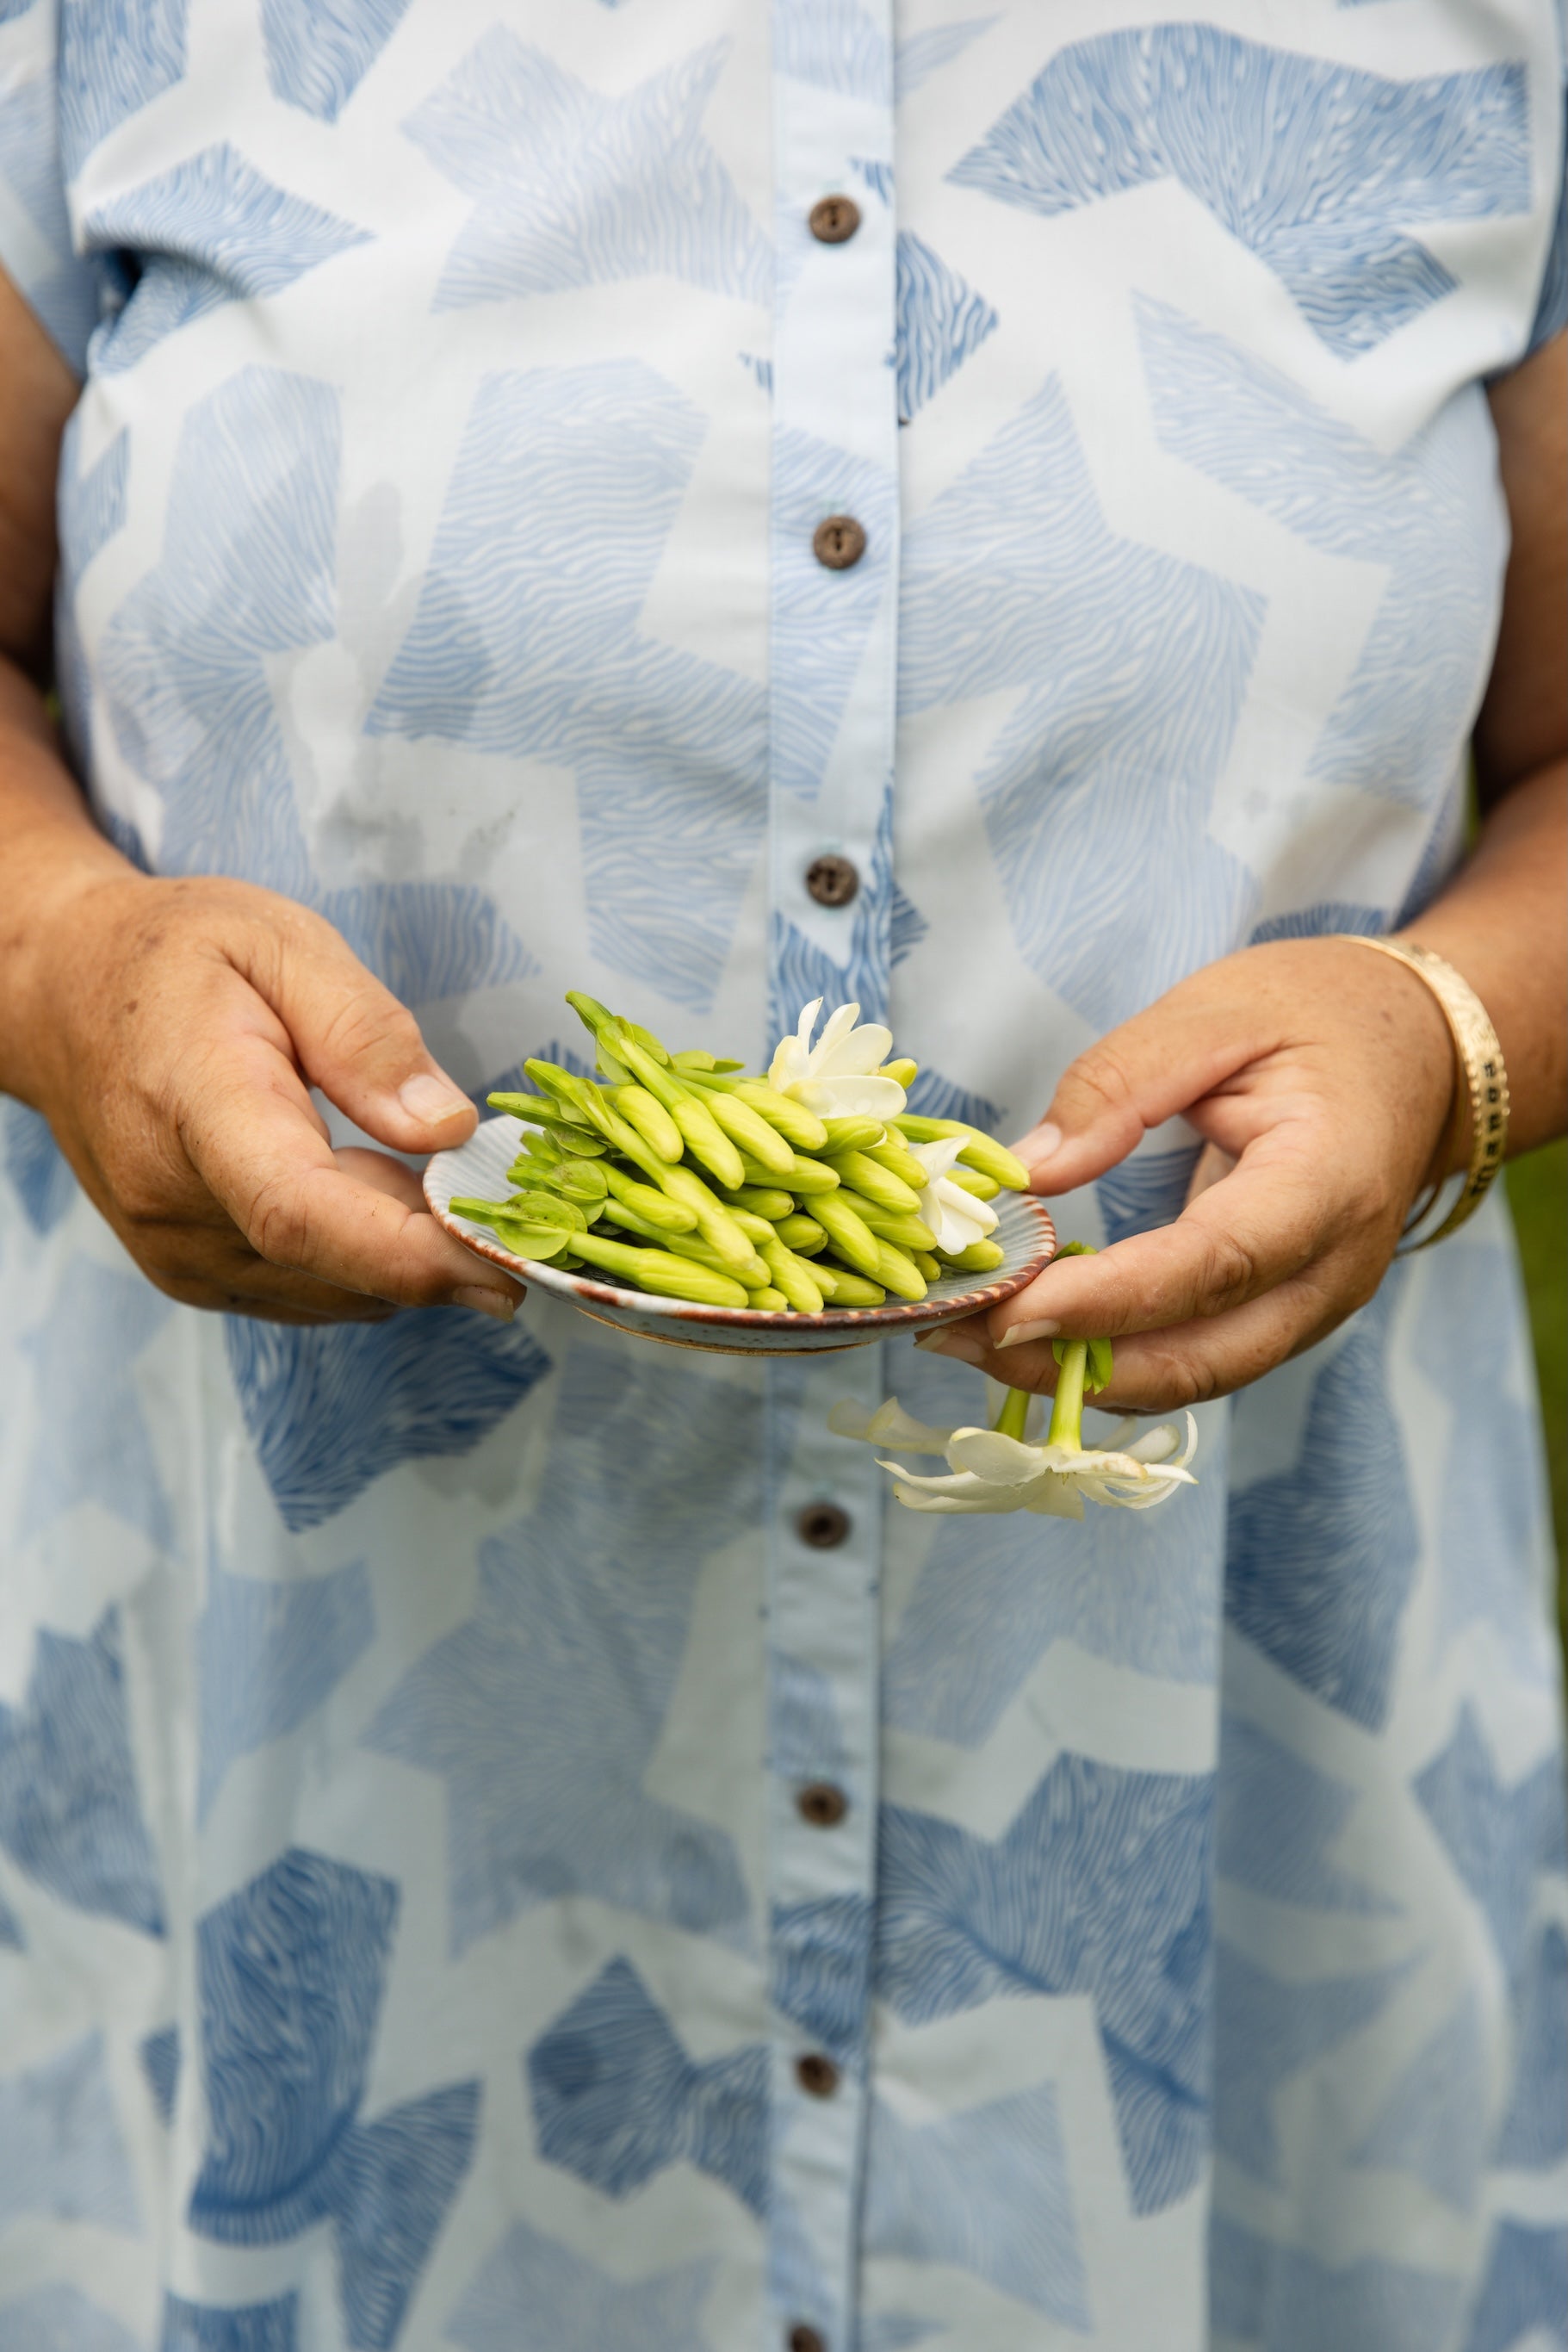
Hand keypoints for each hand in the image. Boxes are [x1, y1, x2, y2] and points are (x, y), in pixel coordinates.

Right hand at [11, 870, 523, 1323]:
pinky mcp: (191, 1275)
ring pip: (333, 1290)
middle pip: (334, 1265)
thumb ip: (367, 1034)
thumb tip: (447, 1129)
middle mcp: (173, 1201)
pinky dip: (359, 1255)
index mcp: (196, 1101)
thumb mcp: (282, 943)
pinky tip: (359, 1181)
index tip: (504, 1268)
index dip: (409, 1254)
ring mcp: (175, 1252)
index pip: (300, 1210)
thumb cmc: (177, 957)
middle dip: (437, 1246)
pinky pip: (309, 1291)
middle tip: (492, 1182)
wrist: (63, 996)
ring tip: (399, 1152)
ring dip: (397, 1246)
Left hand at [922, 938, 1456, 1409]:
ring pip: (1193, 1379)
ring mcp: (1314, 1306)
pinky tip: (1032, 1332)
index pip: (1213, 1265)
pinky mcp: (1282, 1315)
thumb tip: (1032, 1169)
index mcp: (1328, 1181)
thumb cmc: (1319, 1014)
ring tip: (968, 1340)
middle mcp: (1333, 1269)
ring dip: (1077, 1375)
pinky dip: (1109, 1359)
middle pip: (1200, 1359)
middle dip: (1070, 1364)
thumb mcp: (1215, 1012)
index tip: (1007, 1310)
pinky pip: (1194, 1361)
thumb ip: (1121, 1084)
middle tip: (954, 1335)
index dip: (1108, 1301)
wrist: (1418, 1048)